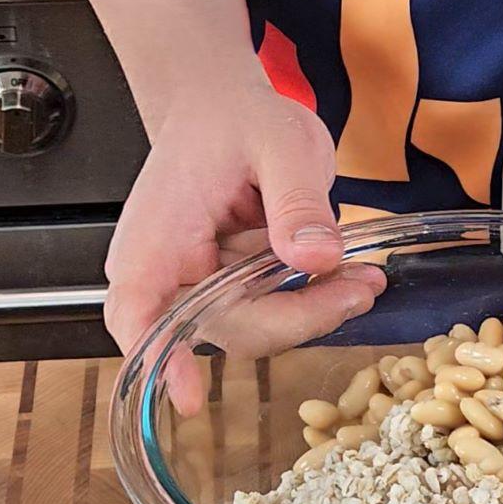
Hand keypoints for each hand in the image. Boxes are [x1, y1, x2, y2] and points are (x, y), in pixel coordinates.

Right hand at [104, 86, 385, 414]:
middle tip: (358, 289)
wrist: (225, 108)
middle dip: (299, 318)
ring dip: (317, 311)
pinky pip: (278, 310)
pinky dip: (319, 299)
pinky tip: (353, 277)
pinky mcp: (237, 288)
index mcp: (156, 236)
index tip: (187, 395)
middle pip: (228, 327)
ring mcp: (205, 285)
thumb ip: (297, 199)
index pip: (137, 310)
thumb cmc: (233, 118)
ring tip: (365, 278)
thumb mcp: (277, 140)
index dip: (160, 357)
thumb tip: (317, 255)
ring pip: (261, 326)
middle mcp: (172, 272)